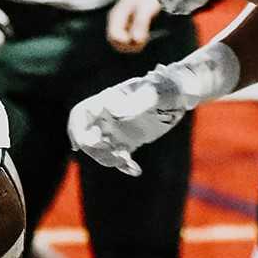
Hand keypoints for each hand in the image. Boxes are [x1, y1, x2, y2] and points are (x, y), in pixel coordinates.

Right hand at [68, 42, 240, 176]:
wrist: (182, 92)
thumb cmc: (167, 87)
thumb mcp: (154, 94)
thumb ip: (135, 103)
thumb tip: (112, 113)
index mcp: (109, 99)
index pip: (81, 114)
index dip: (75, 129)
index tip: (81, 146)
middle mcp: (109, 115)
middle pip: (87, 135)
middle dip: (95, 149)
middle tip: (116, 157)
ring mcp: (119, 128)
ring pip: (101, 148)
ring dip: (108, 159)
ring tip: (129, 163)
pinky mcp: (130, 140)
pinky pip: (119, 156)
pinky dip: (123, 166)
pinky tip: (136, 170)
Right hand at [105, 0, 158, 53]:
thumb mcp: (146, 8)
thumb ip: (140, 24)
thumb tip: (136, 40)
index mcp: (116, 15)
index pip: (114, 37)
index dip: (125, 42)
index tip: (138, 41)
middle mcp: (116, 19)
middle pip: (115, 41)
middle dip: (128, 46)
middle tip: (142, 42)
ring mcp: (122, 20)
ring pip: (122, 40)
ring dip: (132, 44)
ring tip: (145, 37)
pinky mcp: (129, 21)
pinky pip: (128, 36)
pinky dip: (136, 39)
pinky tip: (145, 33)